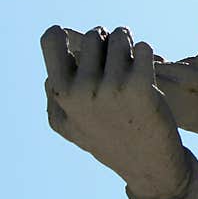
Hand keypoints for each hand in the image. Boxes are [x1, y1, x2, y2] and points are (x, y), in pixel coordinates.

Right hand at [40, 25, 189, 198]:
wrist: (148, 165)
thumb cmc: (109, 141)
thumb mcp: (70, 127)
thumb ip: (55, 100)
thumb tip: (47, 75)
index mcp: (62, 93)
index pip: (51, 40)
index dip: (64, 34)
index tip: (79, 43)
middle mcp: (83, 88)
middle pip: (94, 34)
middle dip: (107, 39)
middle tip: (116, 53)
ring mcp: (112, 88)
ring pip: (121, 37)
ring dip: (128, 42)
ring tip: (133, 56)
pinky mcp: (141, 87)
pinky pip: (143, 48)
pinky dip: (146, 52)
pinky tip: (147, 64)